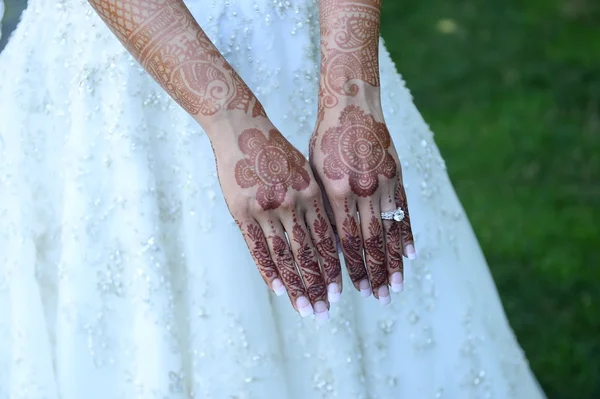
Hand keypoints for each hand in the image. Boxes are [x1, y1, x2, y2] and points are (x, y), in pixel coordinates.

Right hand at [211, 117, 341, 319]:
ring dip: (297, 285)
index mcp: (311, 192)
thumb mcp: (304, 169)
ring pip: (285, 255)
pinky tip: (279, 290)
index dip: (333, 268)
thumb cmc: (277, 149)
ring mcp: (265, 208)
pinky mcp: (242, 212)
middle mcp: (292, 202)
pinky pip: (257, 248)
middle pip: (308, 252)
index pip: (327, 239)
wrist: (242, 129)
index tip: (340, 292)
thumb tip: (329, 233)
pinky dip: (269, 271)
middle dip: (319, 285)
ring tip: (306, 308)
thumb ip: (315, 201)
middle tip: (326, 310)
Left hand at [309, 102, 415, 304]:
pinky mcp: (398, 176)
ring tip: (396, 286)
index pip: (347, 240)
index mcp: (338, 190)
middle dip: (374, 273)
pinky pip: (404, 211)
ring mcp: (384, 183)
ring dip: (393, 262)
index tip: (355, 291)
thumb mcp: (315, 171)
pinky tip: (409, 255)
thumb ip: (324, 206)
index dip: (352, 268)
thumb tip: (331, 244)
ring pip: (390, 231)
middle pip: (371, 241)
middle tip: (380, 299)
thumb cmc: (325, 140)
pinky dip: (406, 234)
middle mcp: (364, 190)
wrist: (352, 106)